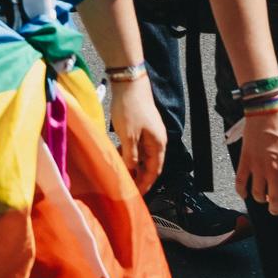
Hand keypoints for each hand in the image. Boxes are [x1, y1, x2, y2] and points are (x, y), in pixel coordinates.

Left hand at [107, 77, 165, 193]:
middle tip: (127, 187)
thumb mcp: (128, 135)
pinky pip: (137, 145)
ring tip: (121, 173)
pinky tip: (119, 155)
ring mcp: (149, 132)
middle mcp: (157, 140)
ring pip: (142, 155)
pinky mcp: (141, 125)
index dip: (145, 184)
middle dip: (139, 177)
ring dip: (133, 165)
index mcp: (158, 144)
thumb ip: (131, 156)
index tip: (135, 195)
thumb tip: (132, 172)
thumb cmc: (129, 108)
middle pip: (150, 164)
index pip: (154, 171)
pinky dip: (130, 153)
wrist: (129, 82)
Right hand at [235, 106, 277, 217]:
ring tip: (263, 199)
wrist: (268, 111)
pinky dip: (242, 191)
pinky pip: (241, 181)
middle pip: (275, 200)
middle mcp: (276, 172)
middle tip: (276, 209)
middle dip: (276, 209)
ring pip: (258, 193)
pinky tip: (245, 194)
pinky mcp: (246, 160)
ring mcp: (259, 167)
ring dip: (261, 200)